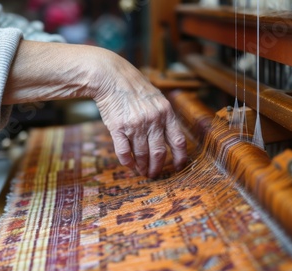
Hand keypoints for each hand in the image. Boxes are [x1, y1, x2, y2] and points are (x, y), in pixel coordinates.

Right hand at [3, 41, 187, 176]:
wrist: (111, 77)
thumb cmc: (135, 88)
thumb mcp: (157, 98)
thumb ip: (165, 117)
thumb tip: (170, 141)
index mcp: (166, 113)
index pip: (178, 141)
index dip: (180, 157)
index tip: (178, 167)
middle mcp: (153, 120)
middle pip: (159, 153)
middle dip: (158, 167)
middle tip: (154, 174)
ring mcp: (135, 125)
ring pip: (141, 155)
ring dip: (142, 167)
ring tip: (142, 171)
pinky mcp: (118, 128)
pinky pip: (124, 152)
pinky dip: (128, 162)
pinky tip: (129, 165)